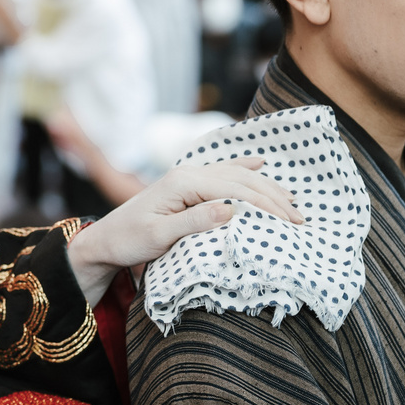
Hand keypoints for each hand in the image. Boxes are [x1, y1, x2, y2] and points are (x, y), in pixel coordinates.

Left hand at [66, 157, 302, 306]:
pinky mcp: (186, 185)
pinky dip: (243, 170)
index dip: (266, 205)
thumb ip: (194, 222)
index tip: (291, 222)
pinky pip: (222, 173)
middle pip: (240, 180)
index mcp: (183, 182)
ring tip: (290, 201)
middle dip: (273, 198)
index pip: (235, 190)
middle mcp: (188, 173)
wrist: (105, 240)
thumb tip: (231, 209)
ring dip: (265, 187)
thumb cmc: (129, 240)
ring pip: (235, 175)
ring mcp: (187, 177)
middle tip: (300, 219)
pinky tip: (258, 164)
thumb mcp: (160, 236)